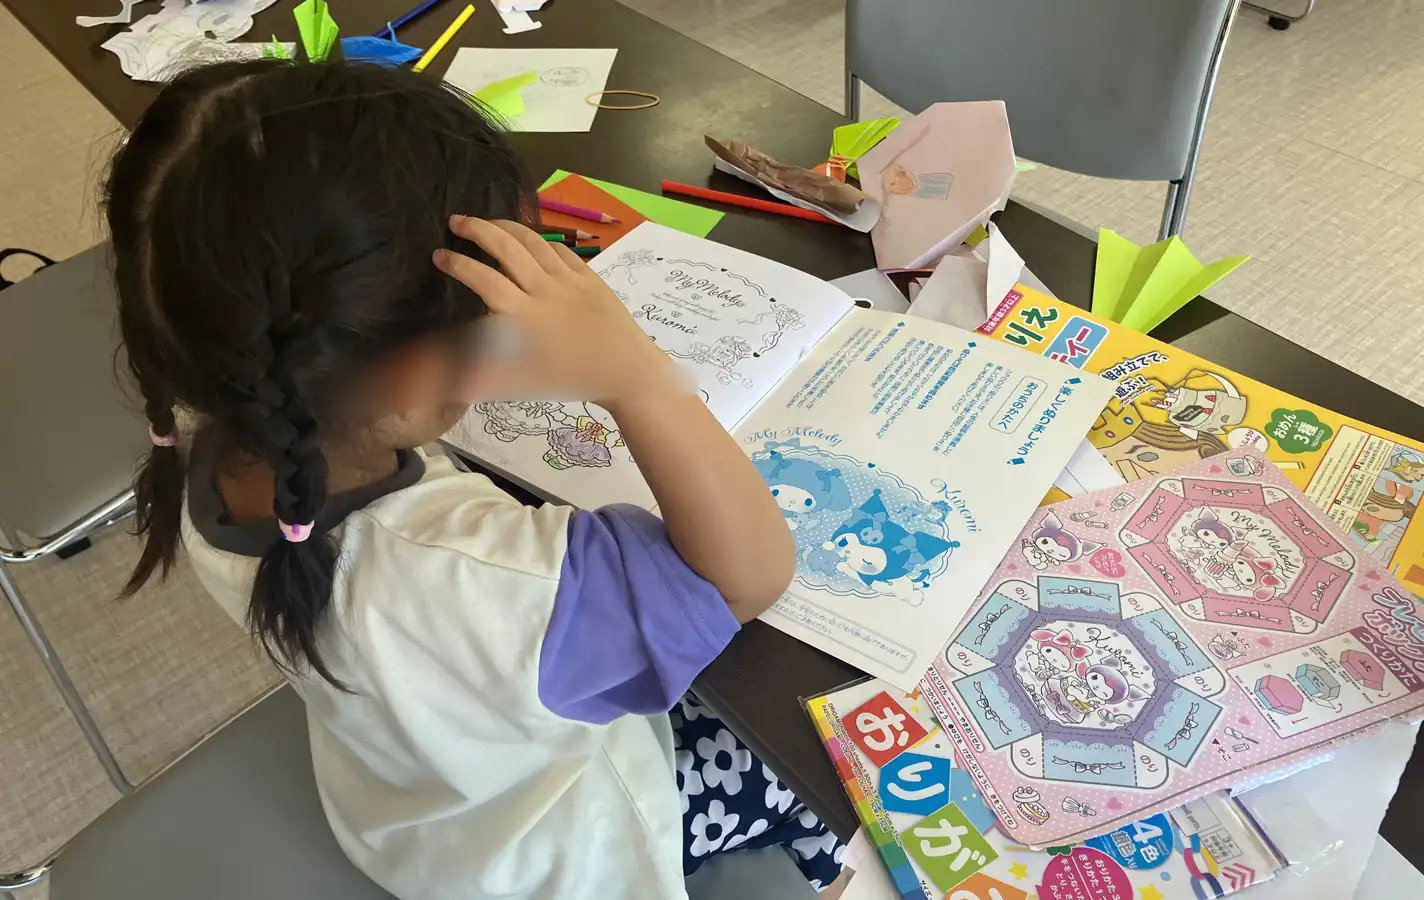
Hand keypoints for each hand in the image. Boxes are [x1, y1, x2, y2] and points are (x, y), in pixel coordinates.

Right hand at [434, 217, 675, 404]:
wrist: (626, 371)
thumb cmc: (571, 380)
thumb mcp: (523, 383)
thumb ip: (481, 376)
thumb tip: (444, 377)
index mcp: (524, 315)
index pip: (482, 279)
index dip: (458, 264)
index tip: (439, 254)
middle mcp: (543, 289)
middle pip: (505, 248)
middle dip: (477, 229)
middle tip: (456, 221)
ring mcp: (569, 279)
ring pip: (532, 241)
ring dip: (506, 226)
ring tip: (487, 221)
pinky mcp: (589, 276)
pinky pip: (560, 249)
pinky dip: (539, 240)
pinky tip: (530, 240)